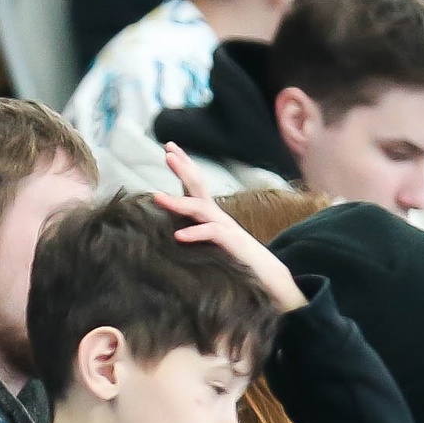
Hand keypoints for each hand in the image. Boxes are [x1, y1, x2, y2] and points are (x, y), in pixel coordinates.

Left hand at [150, 144, 305, 311]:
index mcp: (209, 212)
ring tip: (157, 197)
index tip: (168, 147)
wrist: (266, 275)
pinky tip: (178, 236)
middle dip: (183, 168)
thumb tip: (168, 225)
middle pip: (198, 186)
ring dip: (178, 202)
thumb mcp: (208, 239)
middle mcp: (216, 215)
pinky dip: (195, 234)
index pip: (194, 184)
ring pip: (200, 209)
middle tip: (167, 153)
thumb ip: (192, 228)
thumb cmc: (233, 257)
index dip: (183, 165)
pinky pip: (212, 235)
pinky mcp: (231, 243)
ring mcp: (225, 227)